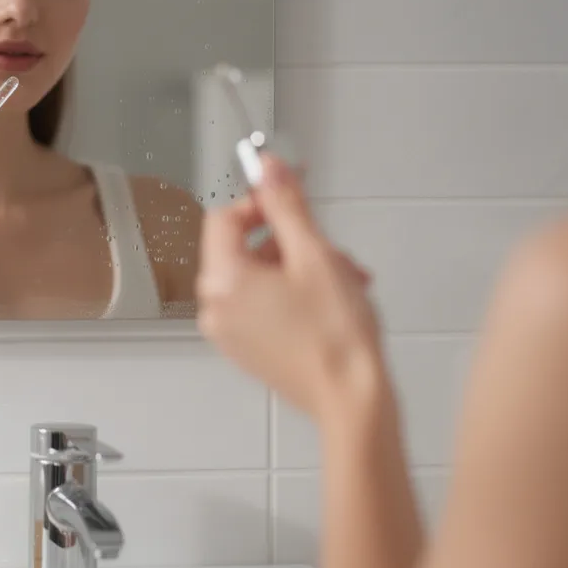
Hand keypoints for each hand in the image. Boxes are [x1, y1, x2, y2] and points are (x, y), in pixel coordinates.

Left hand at [196, 154, 382, 421]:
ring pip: (257, 277)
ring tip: (345, 278)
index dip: (260, 202)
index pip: (224, 218)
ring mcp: (229, 333)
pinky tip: (332, 300)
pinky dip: (291, 294)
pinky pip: (261, 306)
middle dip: (290, 241)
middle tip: (332, 249)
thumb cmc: (336, 336)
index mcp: (223, 280)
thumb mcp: (314, 254)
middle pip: (242, 249)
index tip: (292, 198)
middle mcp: (215, 307)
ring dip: (298, 267)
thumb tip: (268, 167)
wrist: (352, 400)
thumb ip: (286, 205)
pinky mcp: (248, 350)